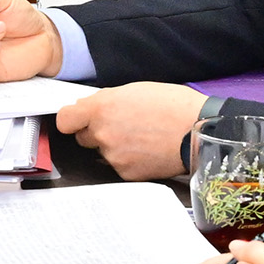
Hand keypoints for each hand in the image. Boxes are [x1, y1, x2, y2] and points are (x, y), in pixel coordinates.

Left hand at [54, 81, 214, 180]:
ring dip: (114, 145)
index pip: (65, 120)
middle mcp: (102, 134)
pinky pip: (118, 165)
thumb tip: (89, 107)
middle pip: (83, 137)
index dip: (72, 119)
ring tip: (141, 136)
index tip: (77, 119)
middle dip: (96, 131)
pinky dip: (129, 159)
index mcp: (101, 108)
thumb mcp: (135, 90)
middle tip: (121, 124)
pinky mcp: (126, 173)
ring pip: (103, 152)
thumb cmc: (173, 105)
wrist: (199, 132)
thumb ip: (106, 100)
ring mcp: (114, 156)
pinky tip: (147, 149)